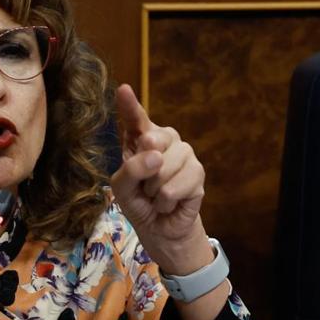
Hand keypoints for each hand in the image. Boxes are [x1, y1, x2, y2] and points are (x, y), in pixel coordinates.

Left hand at [110, 84, 210, 273]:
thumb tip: (156, 156)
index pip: (136, 118)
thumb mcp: (122, 188)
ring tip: (157, 196)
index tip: (123, 90)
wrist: (160, 228)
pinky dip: (167, 201)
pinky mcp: (198, 173)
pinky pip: (175, 186)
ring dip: (154, 190)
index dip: (130, 104)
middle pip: (151, 140)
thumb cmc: (139, 202)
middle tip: (145, 185)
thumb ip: (131, 169)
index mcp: (142, 137)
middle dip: (143, 168)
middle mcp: (166, 140)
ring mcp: (185, 154)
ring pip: (164, 166)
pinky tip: (170, 203)